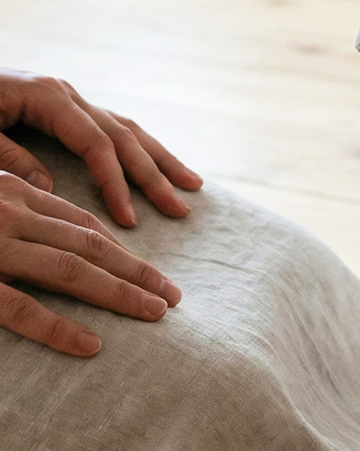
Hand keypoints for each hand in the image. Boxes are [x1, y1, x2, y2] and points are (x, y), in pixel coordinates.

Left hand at [0, 69, 201, 226]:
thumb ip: (9, 159)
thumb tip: (49, 187)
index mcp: (49, 97)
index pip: (97, 145)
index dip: (115, 183)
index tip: (129, 220)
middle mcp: (69, 94)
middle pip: (124, 136)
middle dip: (154, 176)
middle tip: (180, 210)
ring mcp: (71, 97)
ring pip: (128, 129)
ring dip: (160, 160)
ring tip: (193, 187)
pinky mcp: (67, 106)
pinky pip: (113, 128)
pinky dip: (139, 148)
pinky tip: (157, 164)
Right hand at [0, 171, 180, 355]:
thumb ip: (14, 191)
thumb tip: (45, 185)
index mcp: (14, 192)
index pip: (81, 222)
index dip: (121, 248)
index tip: (152, 272)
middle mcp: (10, 212)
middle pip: (89, 244)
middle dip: (136, 270)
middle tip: (173, 295)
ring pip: (69, 269)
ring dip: (119, 293)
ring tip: (155, 312)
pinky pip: (21, 308)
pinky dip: (58, 327)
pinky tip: (92, 344)